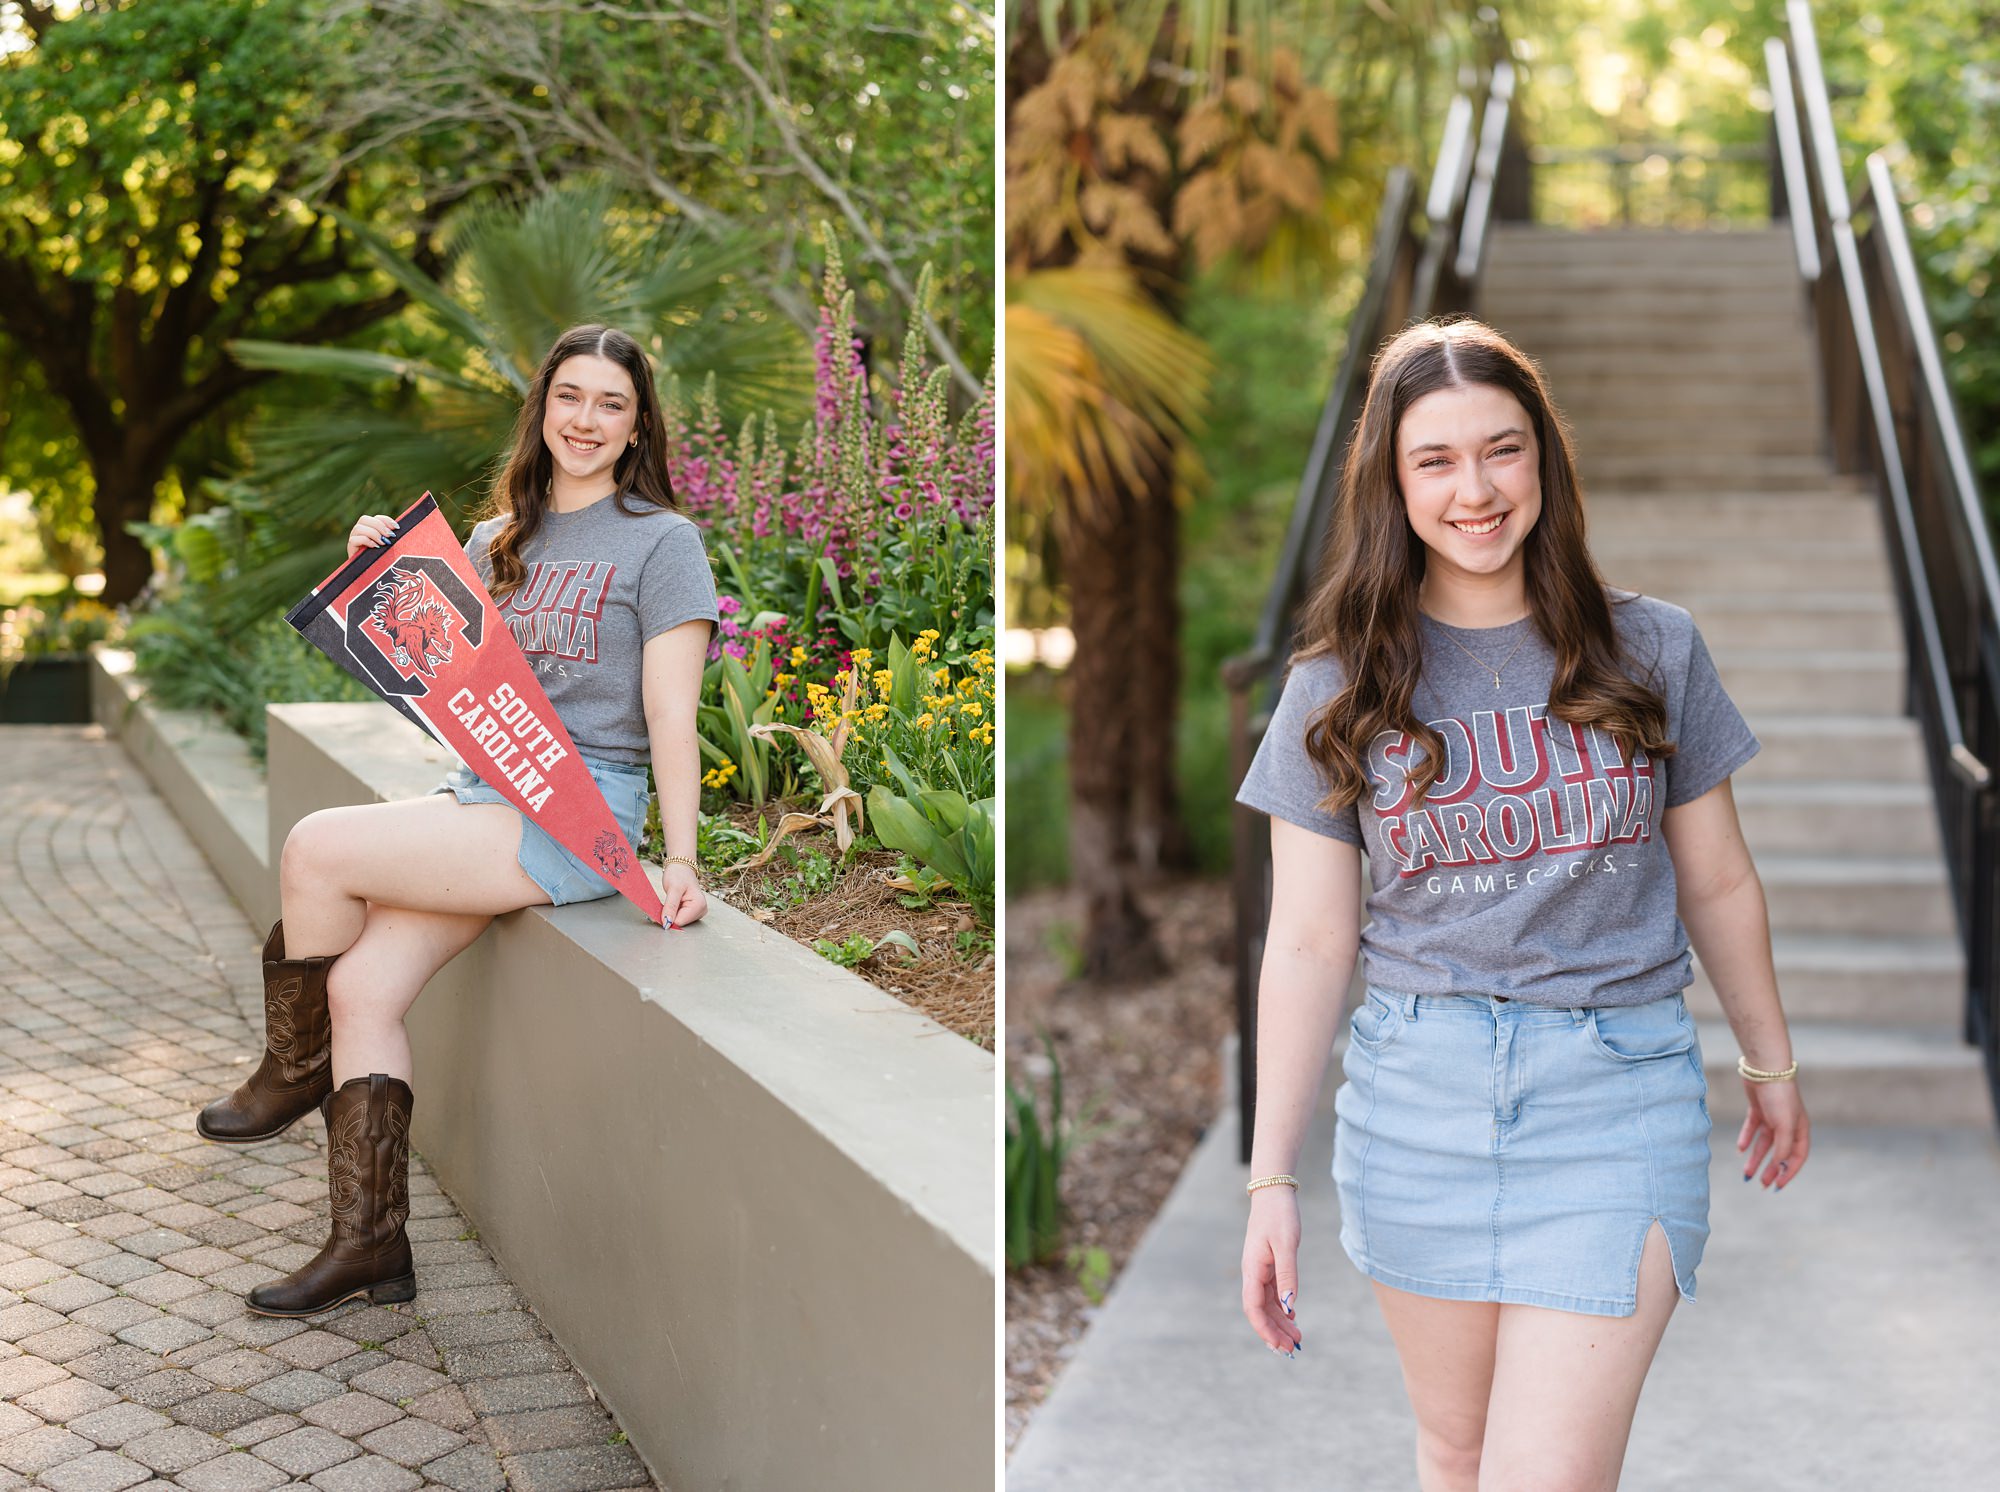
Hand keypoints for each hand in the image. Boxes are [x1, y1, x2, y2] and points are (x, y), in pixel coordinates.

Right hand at [346, 514, 397, 558]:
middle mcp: (359, 531)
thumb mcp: (388, 547)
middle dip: (379, 525)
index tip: (397, 528)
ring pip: (358, 528)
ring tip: (382, 543)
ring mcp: (353, 539)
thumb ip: (391, 538)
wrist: (369, 575)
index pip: (376, 518)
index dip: (386, 520)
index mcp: (369, 528)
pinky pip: (354, 540)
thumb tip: (399, 530)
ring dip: (373, 533)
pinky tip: (375, 547)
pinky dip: (366, 541)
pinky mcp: (350, 548)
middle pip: (364, 519)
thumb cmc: (382, 560)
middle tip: (389, 536)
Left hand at [662, 861, 705, 927]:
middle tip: (669, 902)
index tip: (664, 908)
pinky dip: (674, 913)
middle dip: (671, 916)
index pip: (680, 922)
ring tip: (673, 901)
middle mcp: (701, 910)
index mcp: (699, 905)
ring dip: (672, 914)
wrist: (680, 868)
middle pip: (680, 923)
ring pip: (679, 922)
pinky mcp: (692, 912)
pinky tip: (675, 904)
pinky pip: (679, 918)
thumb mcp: (673, 889)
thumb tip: (667, 923)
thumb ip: (670, 907)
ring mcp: (697, 912)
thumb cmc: (678, 874)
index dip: (669, 917)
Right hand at [1241, 1187, 1303, 1357]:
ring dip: (1280, 1322)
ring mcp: (1260, 1270)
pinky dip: (1282, 1308)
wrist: (1274, 1192)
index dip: (1264, 1328)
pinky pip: (1272, 1293)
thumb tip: (1289, 1305)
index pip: (1253, 1307)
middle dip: (1274, 1331)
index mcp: (1252, 1269)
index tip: (1278, 1344)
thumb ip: (1287, 1275)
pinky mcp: (1268, 1266)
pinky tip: (1292, 1316)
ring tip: (1296, 1338)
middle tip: (1292, 1349)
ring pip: (1267, 1304)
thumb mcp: (1286, 1244)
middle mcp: (1253, 1273)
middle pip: (1260, 1310)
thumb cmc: (1279, 1215)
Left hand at [1738, 1077, 1809, 1189]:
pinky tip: (1740, 1150)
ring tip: (1746, 1173)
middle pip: (1779, 1153)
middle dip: (1770, 1169)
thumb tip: (1778, 1167)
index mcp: (1800, 1130)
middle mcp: (1788, 1125)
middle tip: (1759, 1184)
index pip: (1796, 1158)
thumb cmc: (1780, 1097)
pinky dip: (1746, 1139)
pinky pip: (1752, 1129)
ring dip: (1755, 1158)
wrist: (1765, 1068)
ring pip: (1764, 1143)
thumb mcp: (1785, 1126)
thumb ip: (1783, 1148)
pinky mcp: (1758, 1109)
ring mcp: (1773, 1117)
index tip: (1776, 1186)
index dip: (1787, 1173)